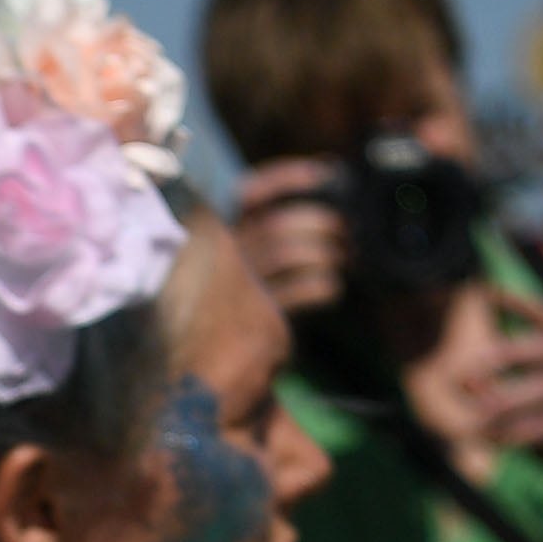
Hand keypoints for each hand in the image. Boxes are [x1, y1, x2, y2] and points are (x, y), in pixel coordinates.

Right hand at [227, 157, 350, 320]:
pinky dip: (323, 285)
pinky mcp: (258, 314)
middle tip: (344, 229)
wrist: (198, 367)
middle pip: (278, 223)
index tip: (325, 174)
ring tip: (343, 258)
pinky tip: (331, 288)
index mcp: (211, 233)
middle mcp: (221, 254)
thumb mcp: (220, 264)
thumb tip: (316, 194)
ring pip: (290, 252)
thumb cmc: (218, 312)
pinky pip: (301, 289)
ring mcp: (237, 284)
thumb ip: (251, 232)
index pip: (251, 192)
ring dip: (326, 253)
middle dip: (320, 221)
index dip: (289, 178)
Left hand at [403, 290, 542, 473]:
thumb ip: (499, 393)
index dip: (522, 305)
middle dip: (508, 354)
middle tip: (467, 373)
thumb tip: (467, 384)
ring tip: (476, 420)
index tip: (490, 293)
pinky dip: (520, 431)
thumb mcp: (523, 408)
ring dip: (506, 402)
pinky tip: (497, 441)